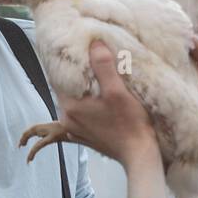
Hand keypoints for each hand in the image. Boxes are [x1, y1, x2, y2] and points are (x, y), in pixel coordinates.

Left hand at [57, 41, 158, 166]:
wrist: (139, 154)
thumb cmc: (130, 124)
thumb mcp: (117, 91)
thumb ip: (103, 66)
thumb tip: (94, 43)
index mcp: (70, 107)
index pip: (58, 77)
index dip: (65, 63)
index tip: (73, 50)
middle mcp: (68, 119)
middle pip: (65, 89)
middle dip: (74, 76)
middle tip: (86, 61)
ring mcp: (75, 130)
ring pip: (72, 102)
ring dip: (81, 90)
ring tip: (94, 78)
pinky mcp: (84, 136)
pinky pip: (79, 114)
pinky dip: (85, 104)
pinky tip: (97, 99)